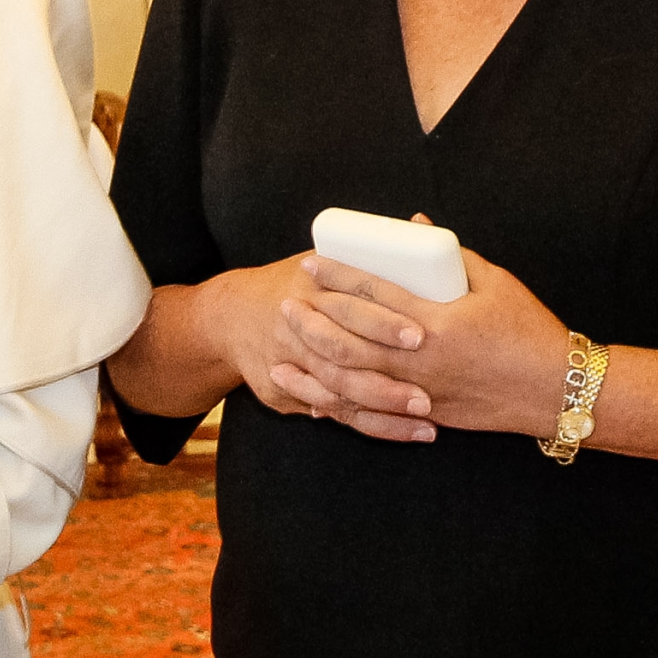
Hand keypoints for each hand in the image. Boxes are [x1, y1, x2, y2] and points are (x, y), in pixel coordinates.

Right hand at [204, 254, 435, 444]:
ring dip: (384, 409)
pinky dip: (372, 424)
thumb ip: (366, 258)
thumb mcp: (318, 262)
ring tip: (427, 419)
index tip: (420, 334)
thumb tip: (422, 225)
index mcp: (309, 286)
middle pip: (343, 353)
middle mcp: (297, 325)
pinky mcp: (284, 392)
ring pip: (339, 390)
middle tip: (426, 394)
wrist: (229, 316)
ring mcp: (288, 362)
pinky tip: (407, 431)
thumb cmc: (292, 284)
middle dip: (385, 377)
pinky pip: (334, 412)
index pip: (348, 303)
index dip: (383, 321)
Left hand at [292, 230, 569, 439]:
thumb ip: (451, 253)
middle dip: (313, 318)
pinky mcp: (425, 414)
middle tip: (289, 300)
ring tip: (288, 346)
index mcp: (436, 321)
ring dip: (315, 361)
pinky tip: (314, 396)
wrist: (556, 390)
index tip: (311, 263)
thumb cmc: (528, 330)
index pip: (373, 292)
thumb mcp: (495, 282)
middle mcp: (421, 359)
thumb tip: (416, 224)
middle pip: (350, 338)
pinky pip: (373, 412)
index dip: (337, 276)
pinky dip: (340, 403)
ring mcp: (420, 392)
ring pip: (353, 379)